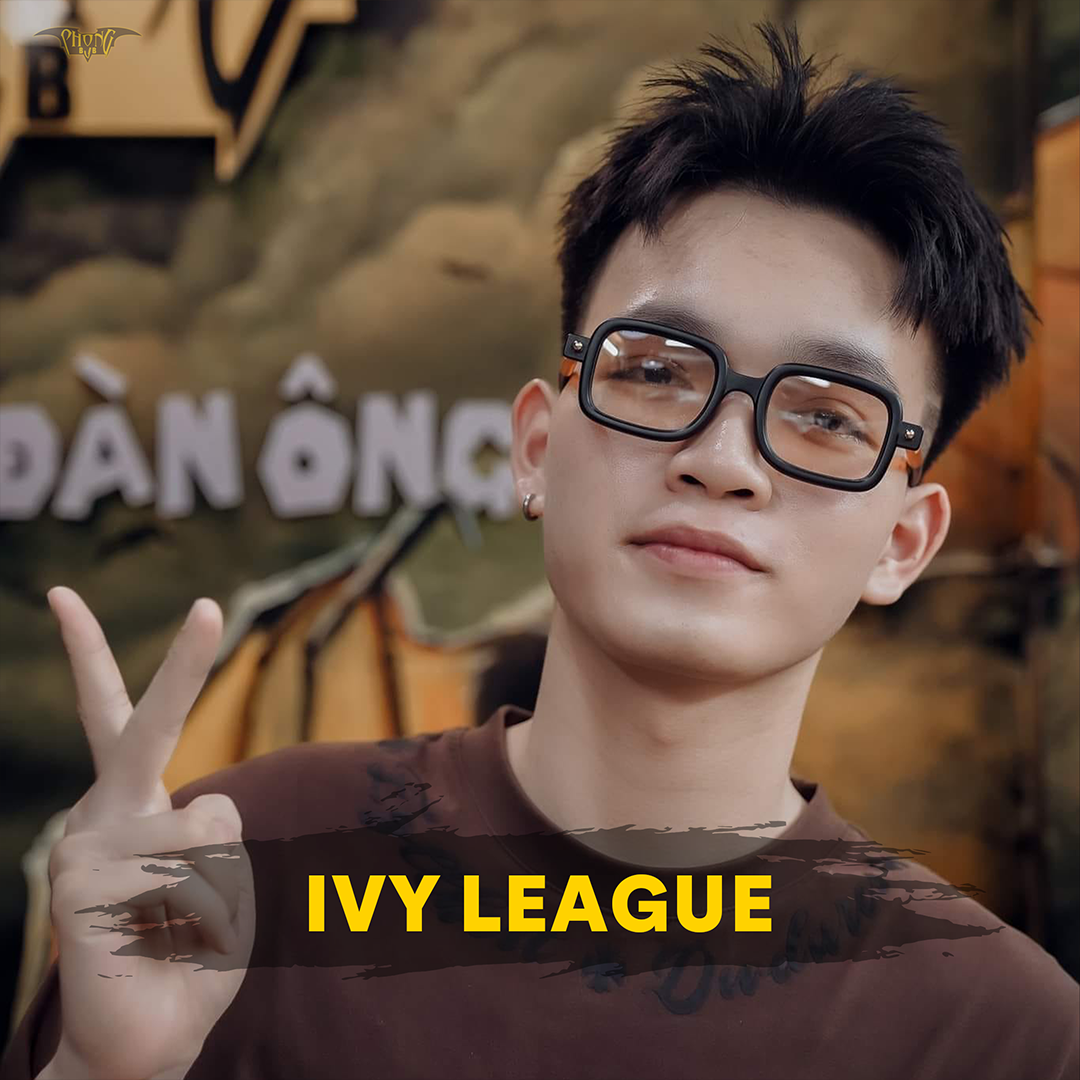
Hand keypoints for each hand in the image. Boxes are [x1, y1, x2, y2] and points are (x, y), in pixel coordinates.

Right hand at [39, 588, 253, 1079]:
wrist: (144, 1048)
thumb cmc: (187, 963)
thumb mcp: (220, 885)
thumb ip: (217, 834)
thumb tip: (211, 803)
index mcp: (131, 806)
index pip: (117, 720)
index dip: (91, 657)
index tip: (61, 595)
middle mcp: (98, 814)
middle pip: (145, 727)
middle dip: (184, 664)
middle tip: (211, 604)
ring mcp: (82, 846)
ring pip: (210, 829)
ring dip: (223, 887)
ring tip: (178, 931)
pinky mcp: (80, 885)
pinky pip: (193, 877)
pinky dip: (206, 917)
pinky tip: (156, 947)